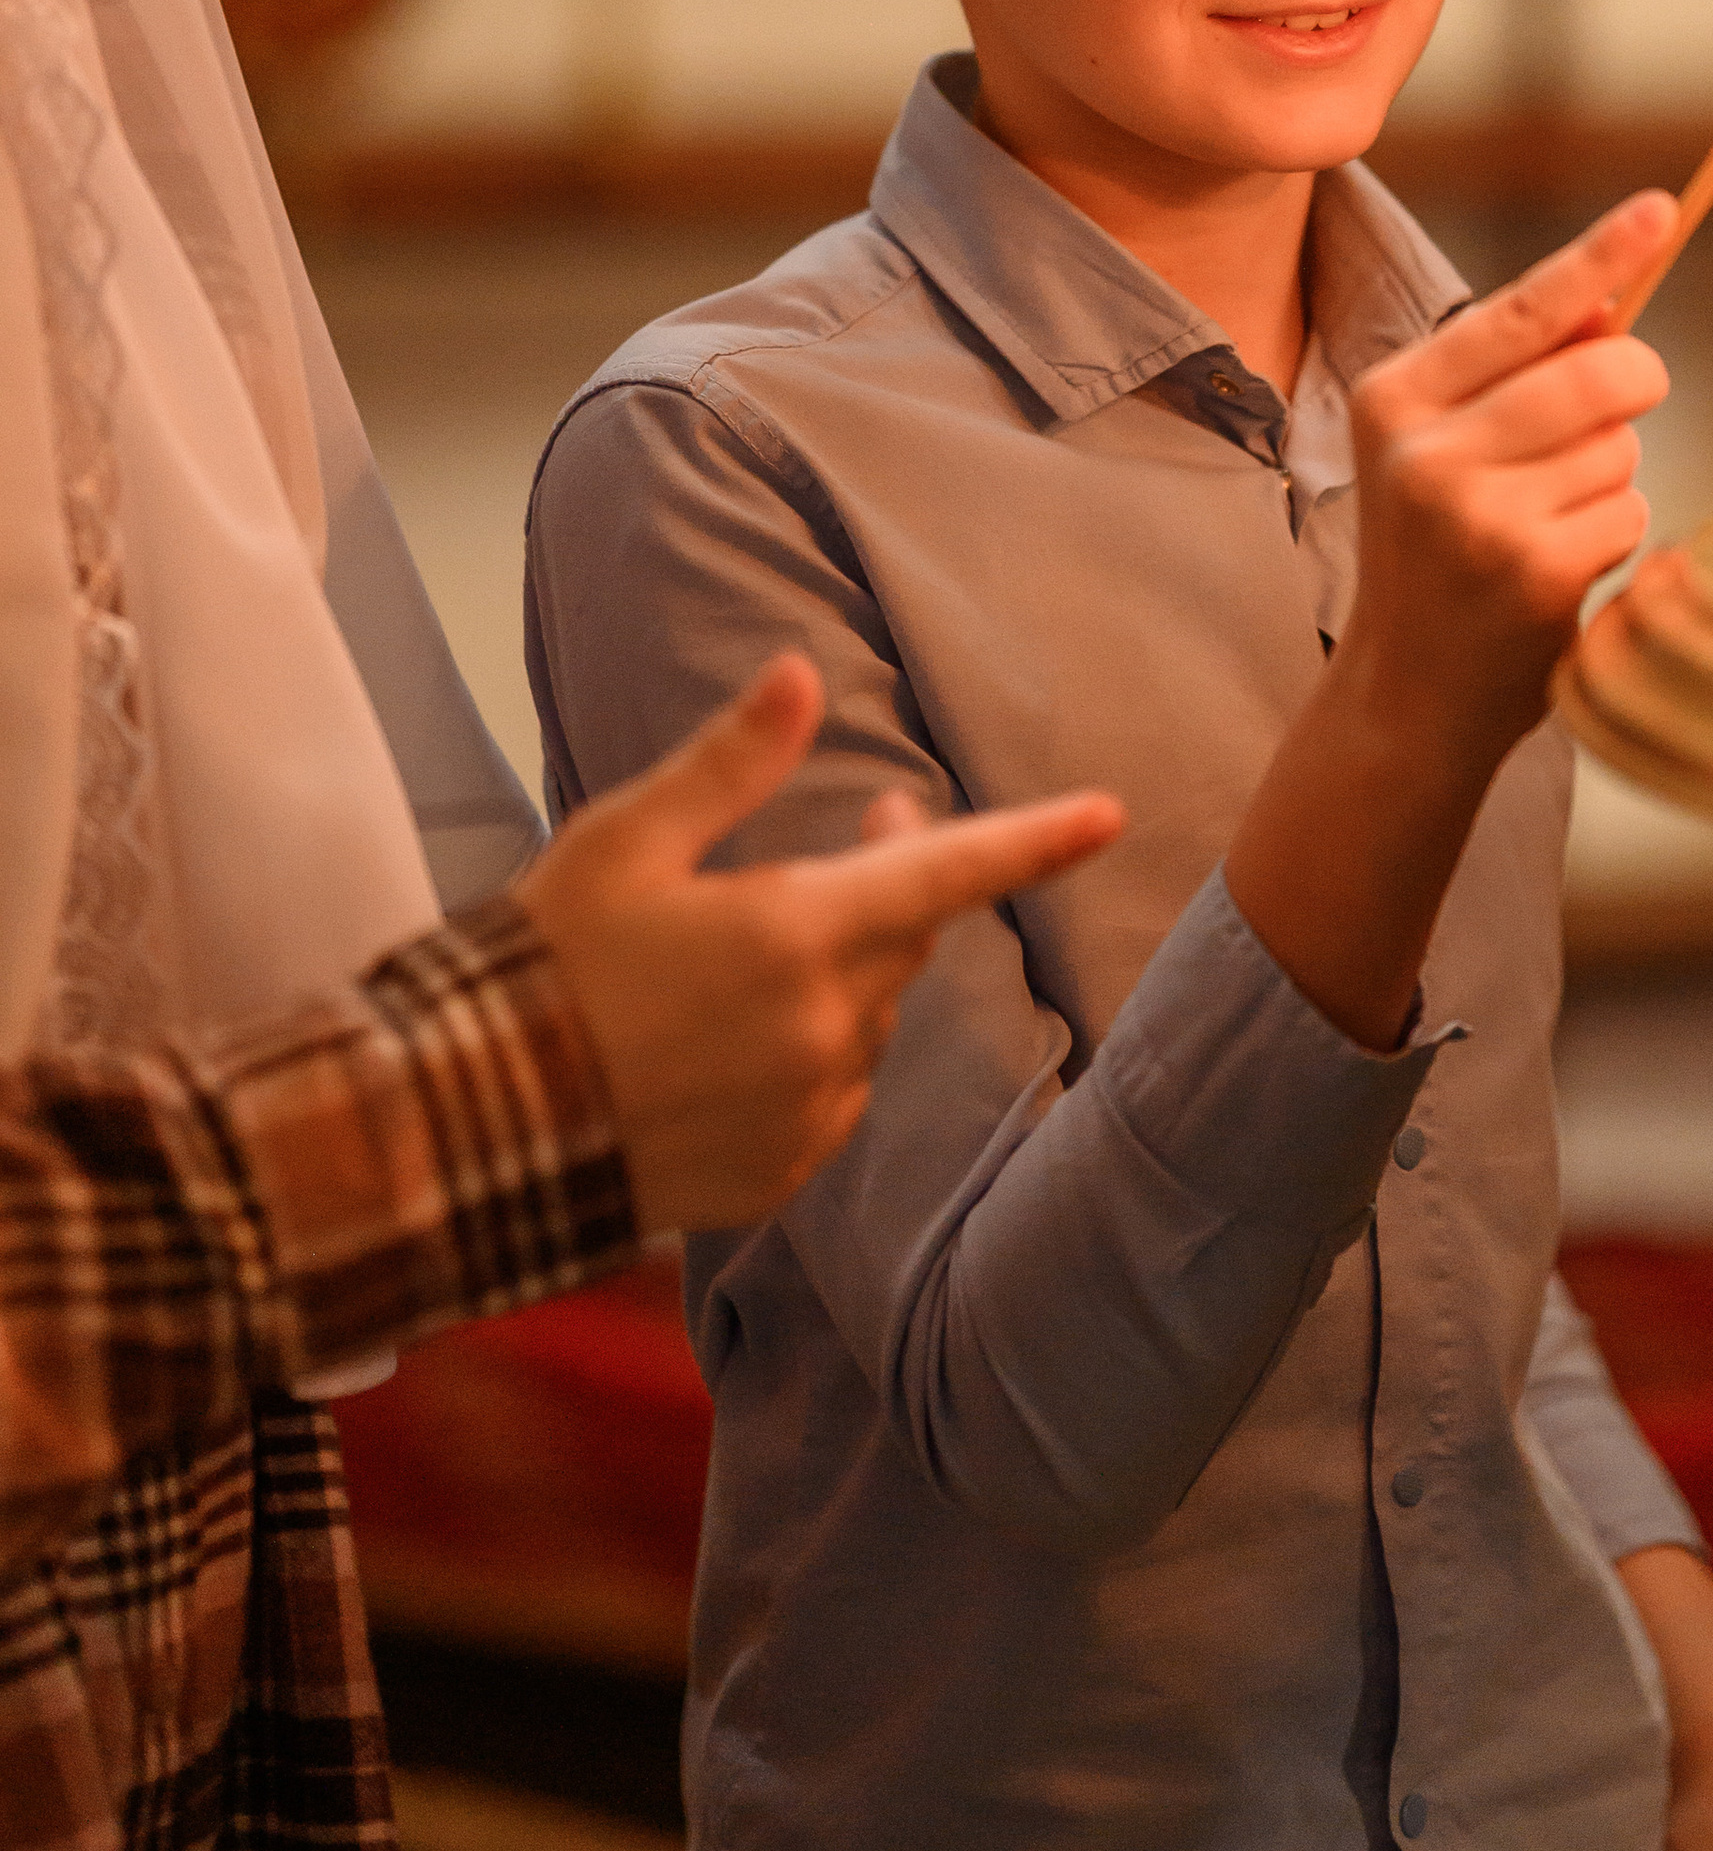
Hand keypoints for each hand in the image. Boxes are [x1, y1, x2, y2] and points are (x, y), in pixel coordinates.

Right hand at [521, 654, 1123, 1233]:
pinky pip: (830, 1097)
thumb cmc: (540, 967)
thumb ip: (729, 762)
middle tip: (871, 818)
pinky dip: (808, 1054)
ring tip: (742, 952)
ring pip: (866, 1018)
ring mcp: (806, 1112)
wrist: (464, 1135)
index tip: (1110, 814)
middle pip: (905, 938)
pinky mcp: (780, 1177)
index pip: (947, 872)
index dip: (1034, 840)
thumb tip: (801, 674)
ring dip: (842, 972)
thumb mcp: (622, 843)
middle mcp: (823, 1029)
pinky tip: (730, 1042)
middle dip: (898, 877)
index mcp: (795, 933)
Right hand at [1338, 186, 1674, 776]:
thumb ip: (1515, 372)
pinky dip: (1615, 536)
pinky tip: (1561, 567)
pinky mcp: (1534, 572)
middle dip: (1633, 385)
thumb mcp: (1442, 446)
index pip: (1522, 309)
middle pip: (1602, 369)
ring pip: (1622, 446)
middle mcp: (1428, 449)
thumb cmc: (1437, 551)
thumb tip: (1609, 304)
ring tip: (1547, 520)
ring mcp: (1479, 514)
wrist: (1404, 693)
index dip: (1601, 255)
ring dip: (1610, 479)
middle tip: (1618, 412)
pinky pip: (1630, 512)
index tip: (1660, 208)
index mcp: (1396, 397)